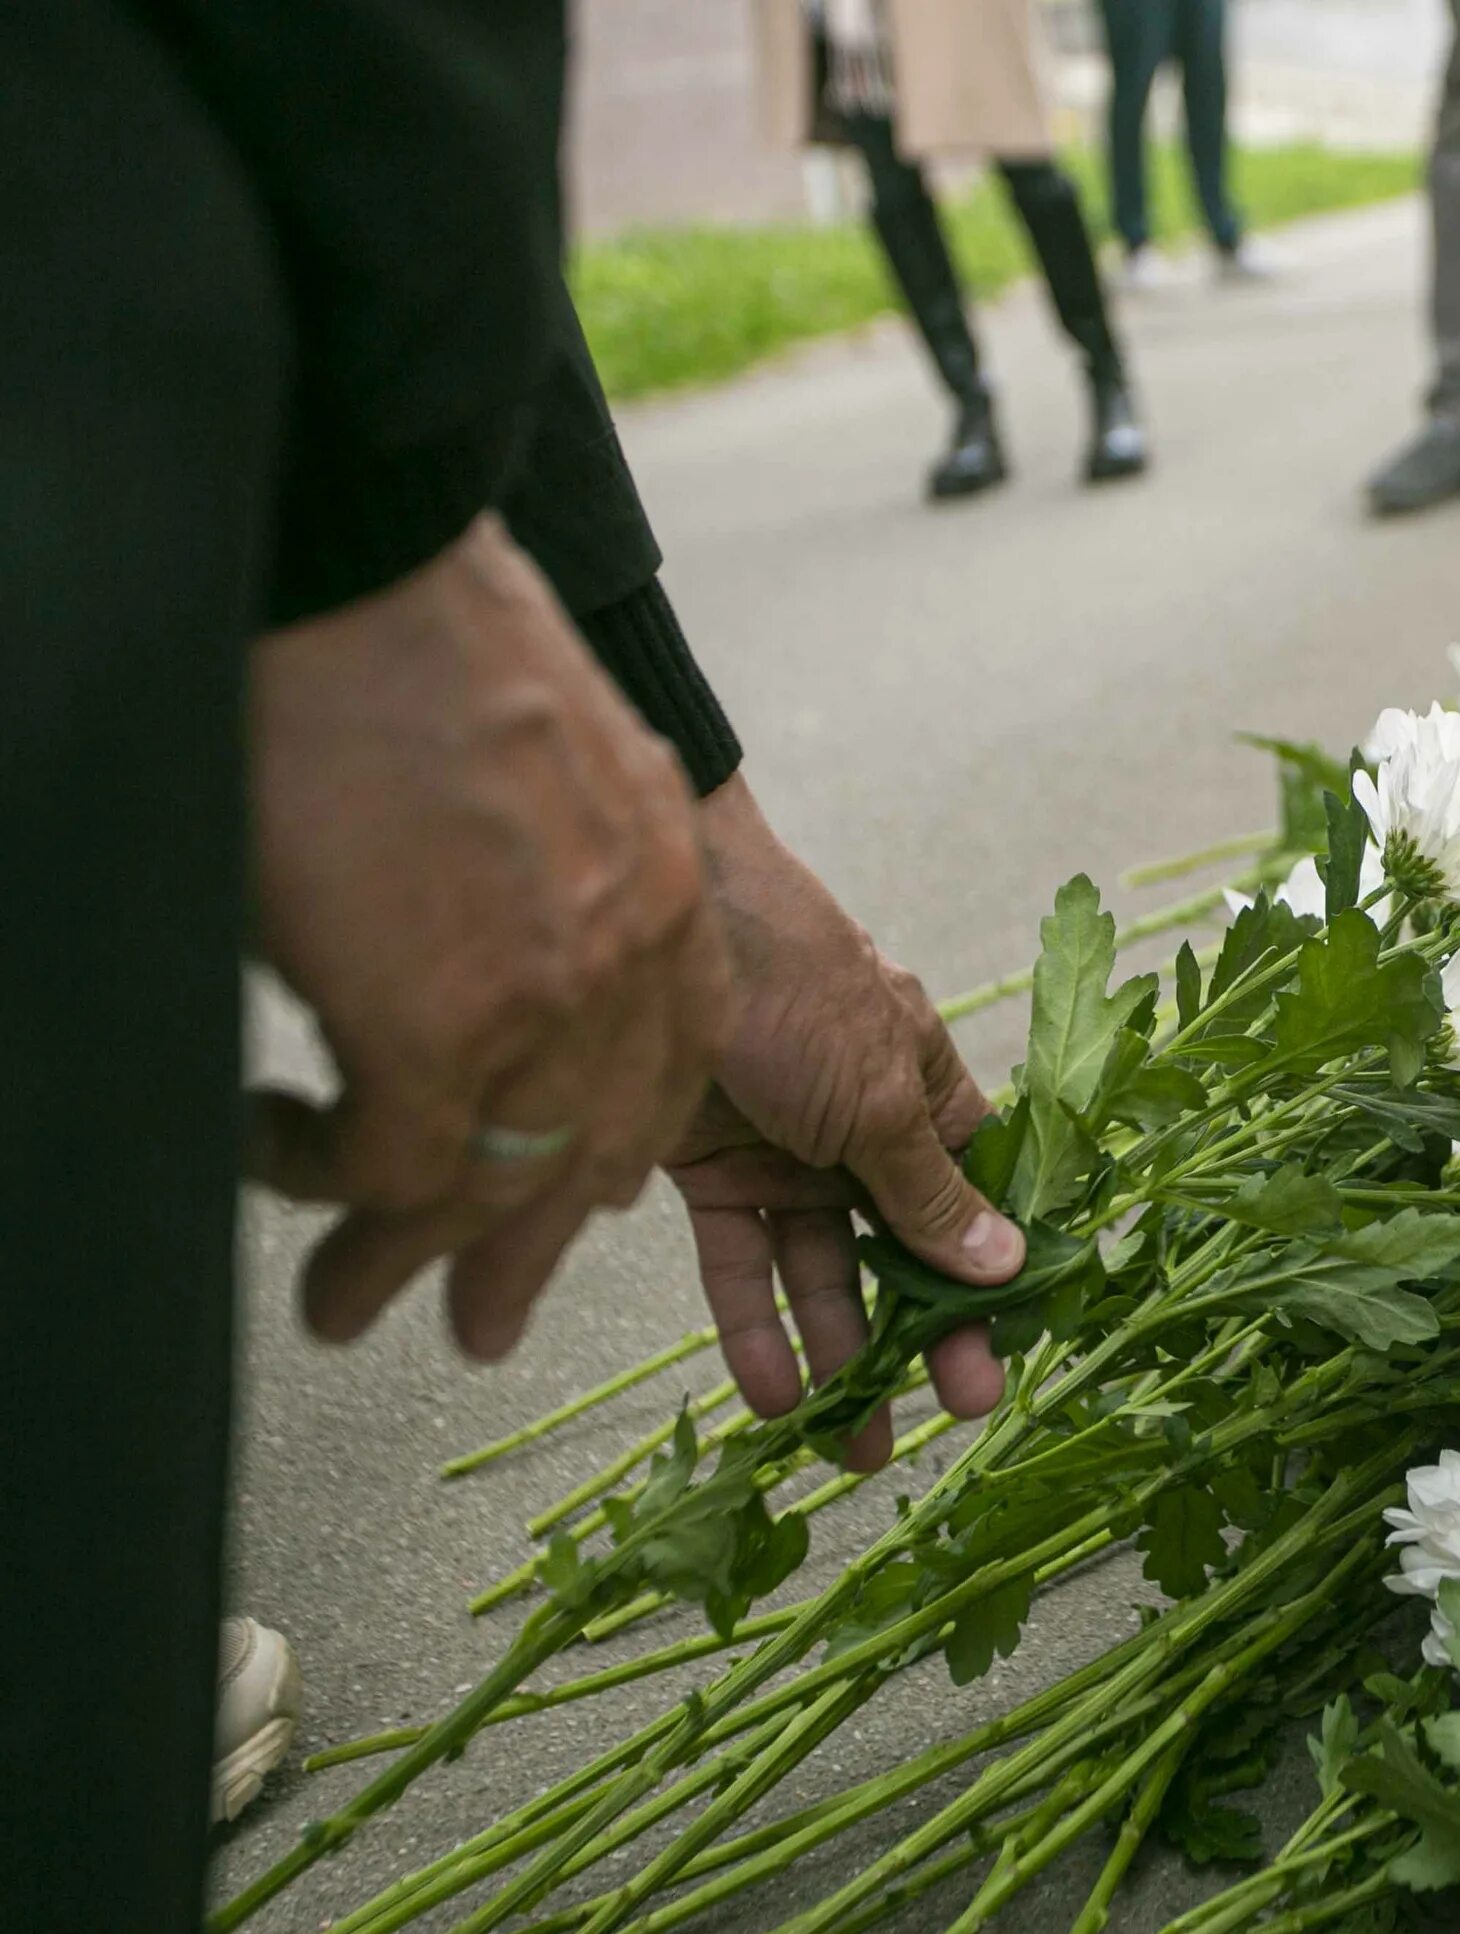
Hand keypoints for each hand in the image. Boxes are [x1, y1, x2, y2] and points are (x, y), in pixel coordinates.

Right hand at [248, 515, 730, 1357]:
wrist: (376, 584)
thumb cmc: (439, 659)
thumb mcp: (561, 777)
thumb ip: (569, 880)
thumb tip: (509, 943)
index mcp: (670, 902)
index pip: (660, 1074)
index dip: (600, 1148)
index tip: (569, 1204)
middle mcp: (633, 965)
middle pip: (586, 1151)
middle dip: (522, 1248)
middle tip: (481, 1320)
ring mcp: (547, 1006)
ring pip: (490, 1182)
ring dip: (412, 1254)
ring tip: (352, 1307)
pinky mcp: (447, 1029)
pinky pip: (397, 1161)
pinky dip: (329, 1183)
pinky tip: (286, 1169)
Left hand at [668, 777, 1022, 1469]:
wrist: (659, 919)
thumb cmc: (795, 983)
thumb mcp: (879, 1097)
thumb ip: (929, 1191)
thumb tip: (1002, 1262)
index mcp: (926, 1092)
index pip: (975, 1199)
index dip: (993, 1274)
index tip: (1008, 1346)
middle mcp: (861, 1127)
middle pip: (903, 1250)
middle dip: (928, 1335)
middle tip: (953, 1412)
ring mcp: (785, 1150)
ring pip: (822, 1272)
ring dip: (843, 1353)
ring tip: (858, 1442)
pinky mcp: (707, 1169)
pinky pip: (740, 1264)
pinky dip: (756, 1329)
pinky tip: (777, 1393)